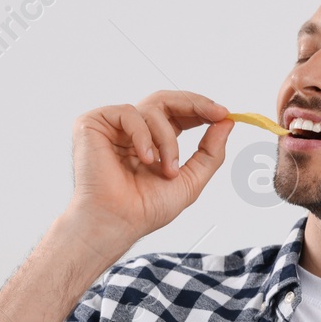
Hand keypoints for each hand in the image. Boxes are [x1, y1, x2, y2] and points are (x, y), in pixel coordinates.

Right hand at [62, 90, 235, 252]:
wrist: (117, 221)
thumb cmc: (145, 209)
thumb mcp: (191, 180)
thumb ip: (210, 152)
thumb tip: (227, 123)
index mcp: (153, 141)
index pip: (178, 113)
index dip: (201, 109)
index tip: (224, 114)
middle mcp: (133, 131)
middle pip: (166, 100)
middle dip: (195, 104)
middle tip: (215, 114)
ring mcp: (113, 126)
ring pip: (152, 109)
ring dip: (168, 140)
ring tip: (167, 169)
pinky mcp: (93, 123)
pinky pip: (128, 113)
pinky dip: (143, 135)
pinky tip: (145, 159)